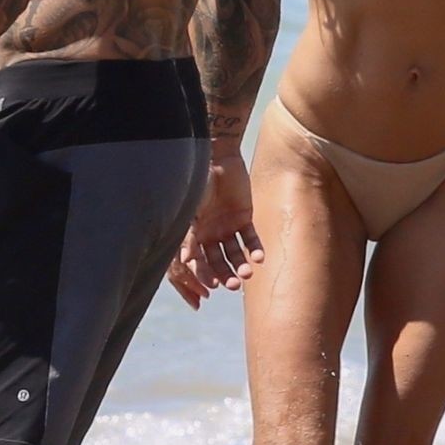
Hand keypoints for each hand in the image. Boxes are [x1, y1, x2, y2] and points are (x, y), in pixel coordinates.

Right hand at [166, 153, 263, 303]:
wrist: (218, 158)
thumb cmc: (198, 183)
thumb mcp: (191, 211)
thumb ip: (188, 235)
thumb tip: (186, 260)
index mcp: (193, 235)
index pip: (198, 262)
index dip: (204, 274)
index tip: (212, 286)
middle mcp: (210, 235)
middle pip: (218, 262)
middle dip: (226, 274)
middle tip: (235, 285)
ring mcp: (227, 227)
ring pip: (235, 253)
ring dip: (241, 264)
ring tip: (248, 273)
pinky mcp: (244, 219)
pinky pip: (250, 238)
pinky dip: (255, 249)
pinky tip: (259, 258)